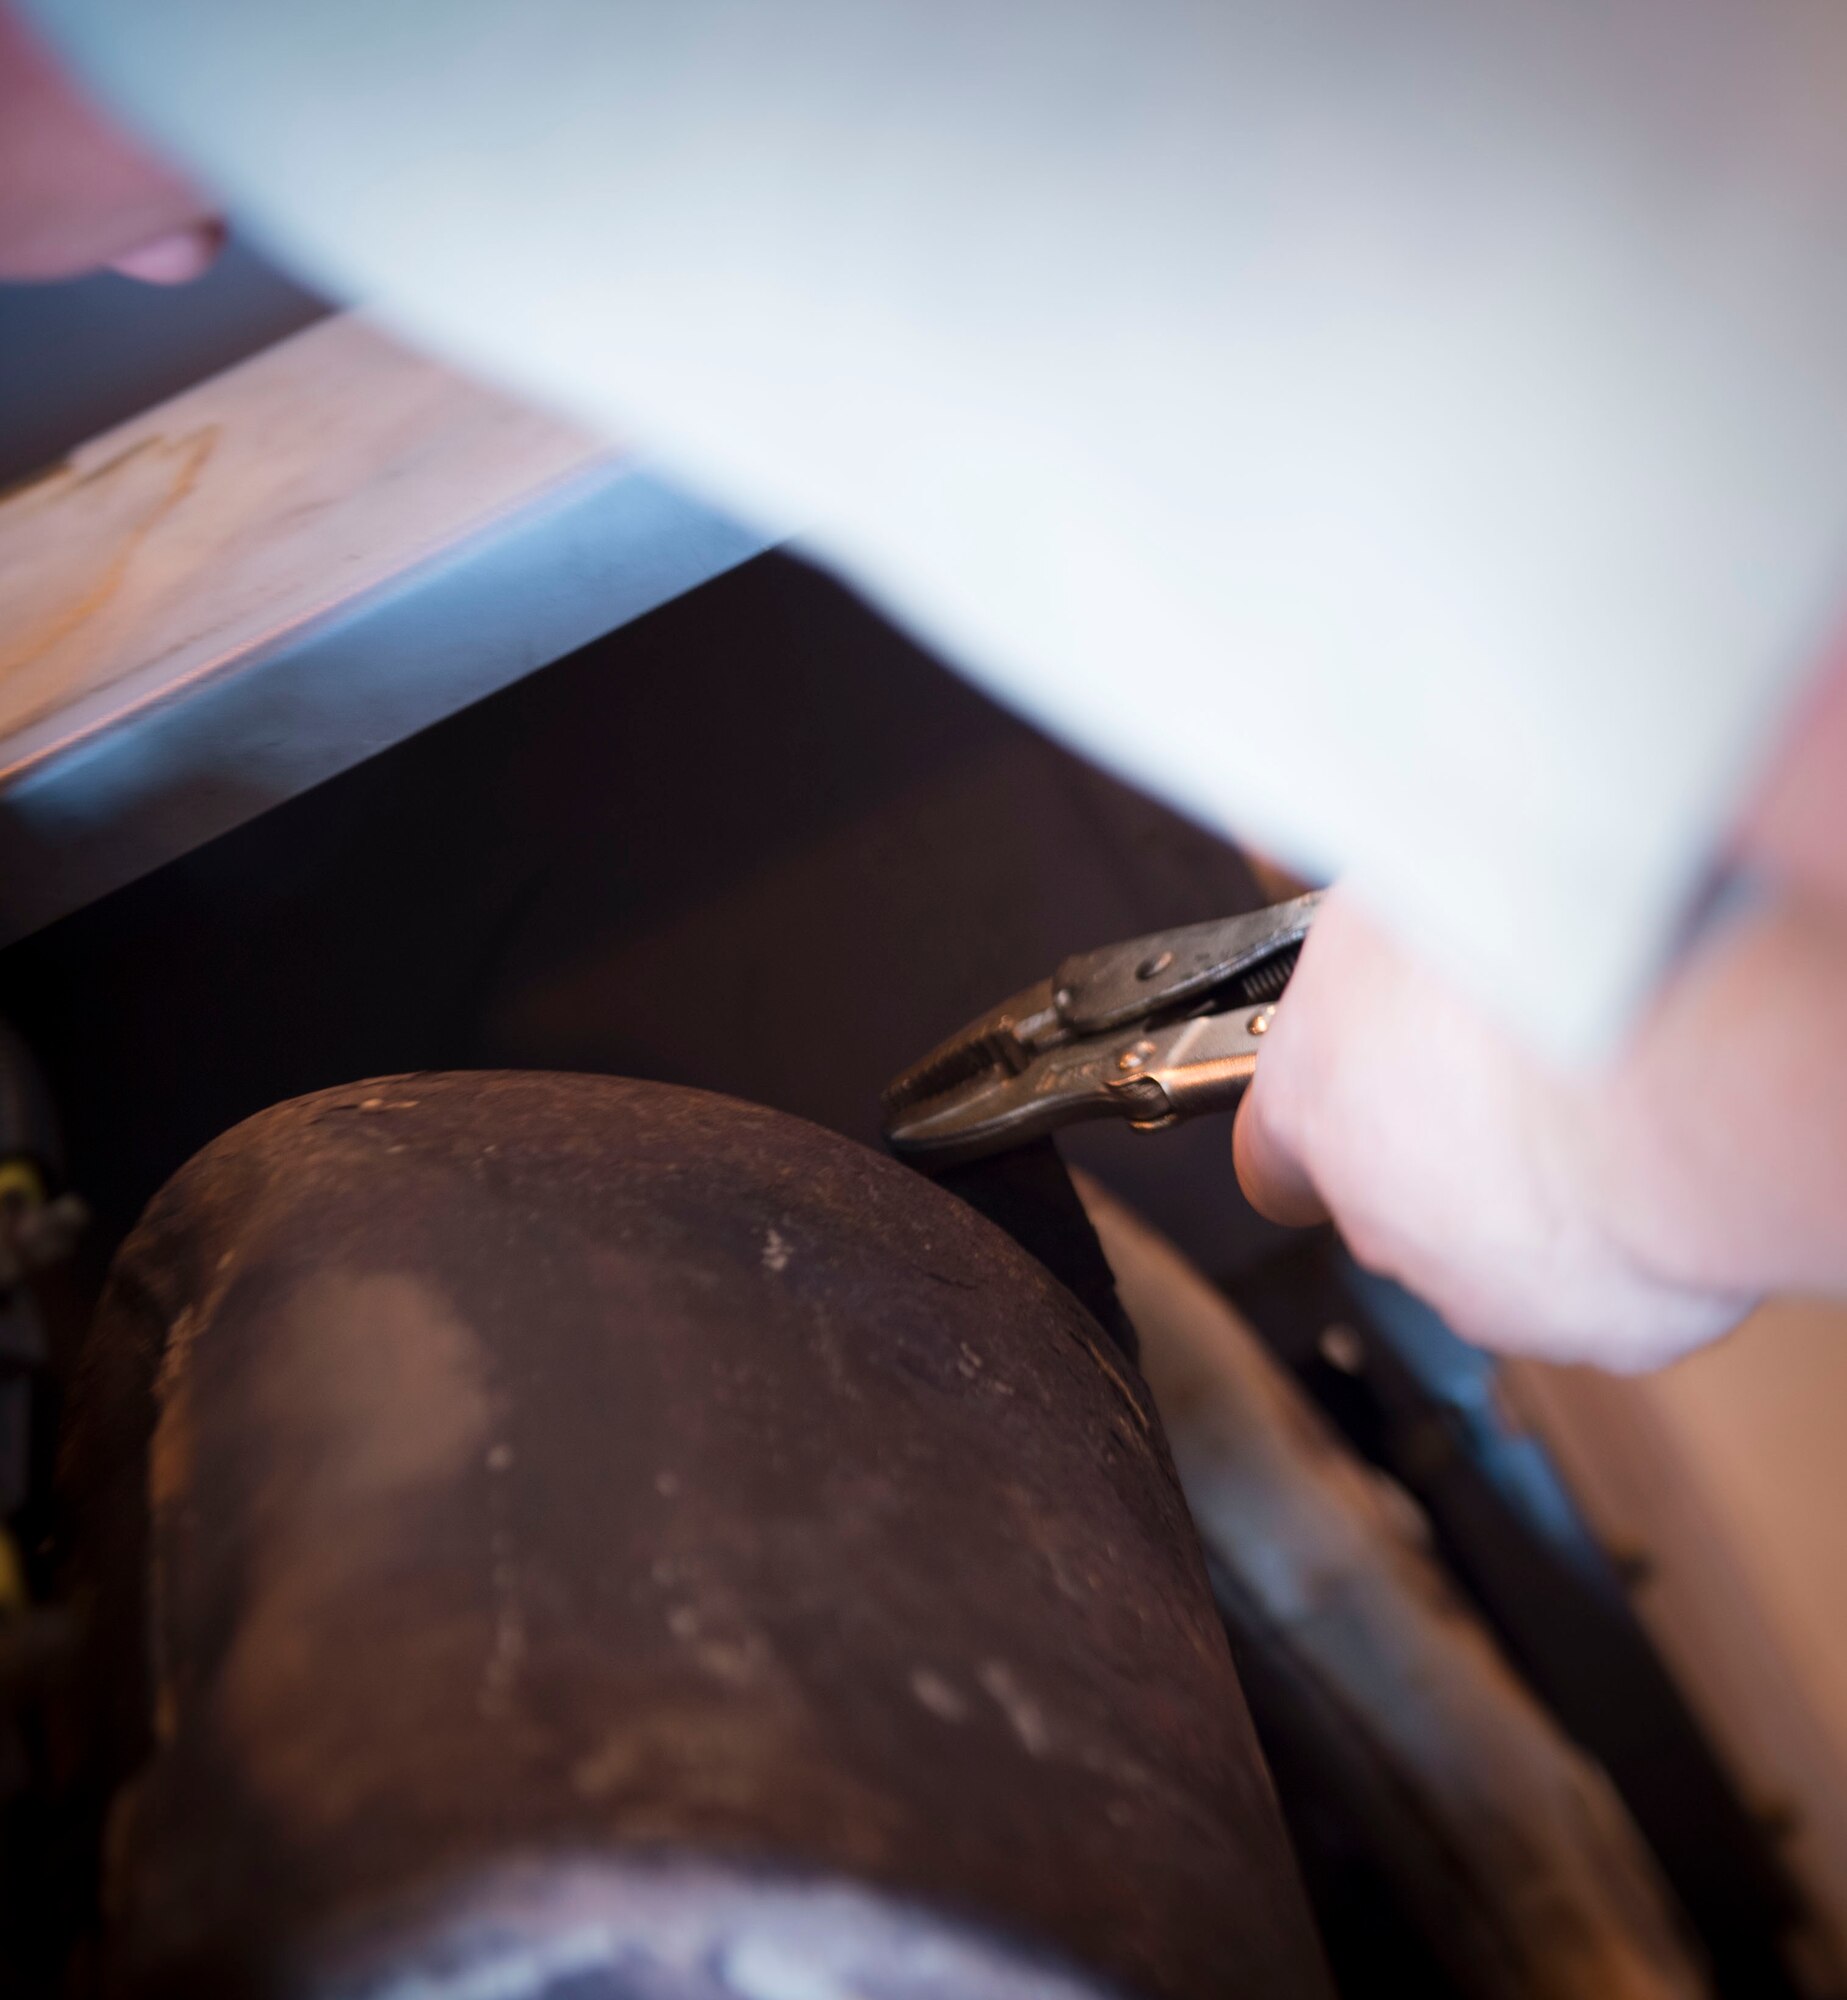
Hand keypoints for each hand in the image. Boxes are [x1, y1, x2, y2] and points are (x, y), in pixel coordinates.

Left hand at [1232, 886, 1846, 1370]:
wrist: (1679, 1059)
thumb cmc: (1538, 961)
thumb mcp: (1406, 886)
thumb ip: (1375, 940)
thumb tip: (1388, 917)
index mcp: (1314, 1100)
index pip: (1269, 1145)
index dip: (1315, 1116)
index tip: (1355, 1086)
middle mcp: (1381, 1212)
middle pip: (1392, 1187)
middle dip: (1450, 1134)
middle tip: (1520, 1058)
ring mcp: (1485, 1281)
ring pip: (1503, 1234)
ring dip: (1543, 1176)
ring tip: (1605, 1095)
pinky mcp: (1600, 1327)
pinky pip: (1613, 1268)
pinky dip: (1640, 1218)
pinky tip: (1669, 1147)